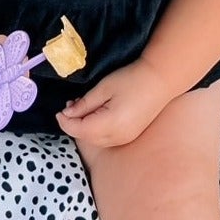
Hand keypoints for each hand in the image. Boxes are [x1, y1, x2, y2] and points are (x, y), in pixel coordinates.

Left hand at [55, 58, 173, 148]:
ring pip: (95, 140)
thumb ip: (84, 104)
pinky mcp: (129, 136)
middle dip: (74, 124)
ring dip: (84, 128)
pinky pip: (106, 138)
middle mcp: (117, 137)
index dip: (65, 122)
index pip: (79, 130)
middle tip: (70, 106)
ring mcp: (124, 139)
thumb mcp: (103, 88)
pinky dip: (96, 130)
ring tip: (82, 108)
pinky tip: (96, 115)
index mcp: (110, 124)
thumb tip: (67, 114)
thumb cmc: (132, 79)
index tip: (59, 110)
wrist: (161, 80)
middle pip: (86, 137)